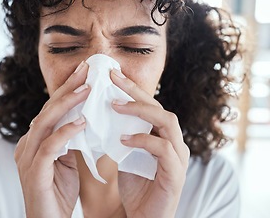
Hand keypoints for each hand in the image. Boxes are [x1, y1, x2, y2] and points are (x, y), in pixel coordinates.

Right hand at [14, 61, 89, 217]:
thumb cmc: (58, 192)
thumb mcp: (66, 161)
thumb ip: (70, 140)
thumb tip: (84, 119)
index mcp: (34, 141)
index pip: (51, 110)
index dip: (67, 90)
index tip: (84, 73)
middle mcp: (27, 144)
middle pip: (47, 109)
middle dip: (67, 88)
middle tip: (86, 69)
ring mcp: (27, 157)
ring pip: (46, 122)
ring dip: (67, 103)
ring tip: (87, 88)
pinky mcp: (34, 172)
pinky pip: (50, 147)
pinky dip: (66, 132)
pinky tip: (82, 121)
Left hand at [110, 69, 189, 217]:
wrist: (144, 217)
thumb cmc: (137, 186)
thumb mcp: (126, 155)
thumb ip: (121, 135)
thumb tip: (101, 114)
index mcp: (162, 136)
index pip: (149, 106)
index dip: (132, 89)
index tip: (111, 75)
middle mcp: (174, 142)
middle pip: (159, 107)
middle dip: (135, 91)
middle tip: (113, 78)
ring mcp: (178, 157)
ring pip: (167, 121)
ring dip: (140, 111)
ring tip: (115, 105)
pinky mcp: (176, 173)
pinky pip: (163, 149)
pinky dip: (143, 140)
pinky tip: (123, 139)